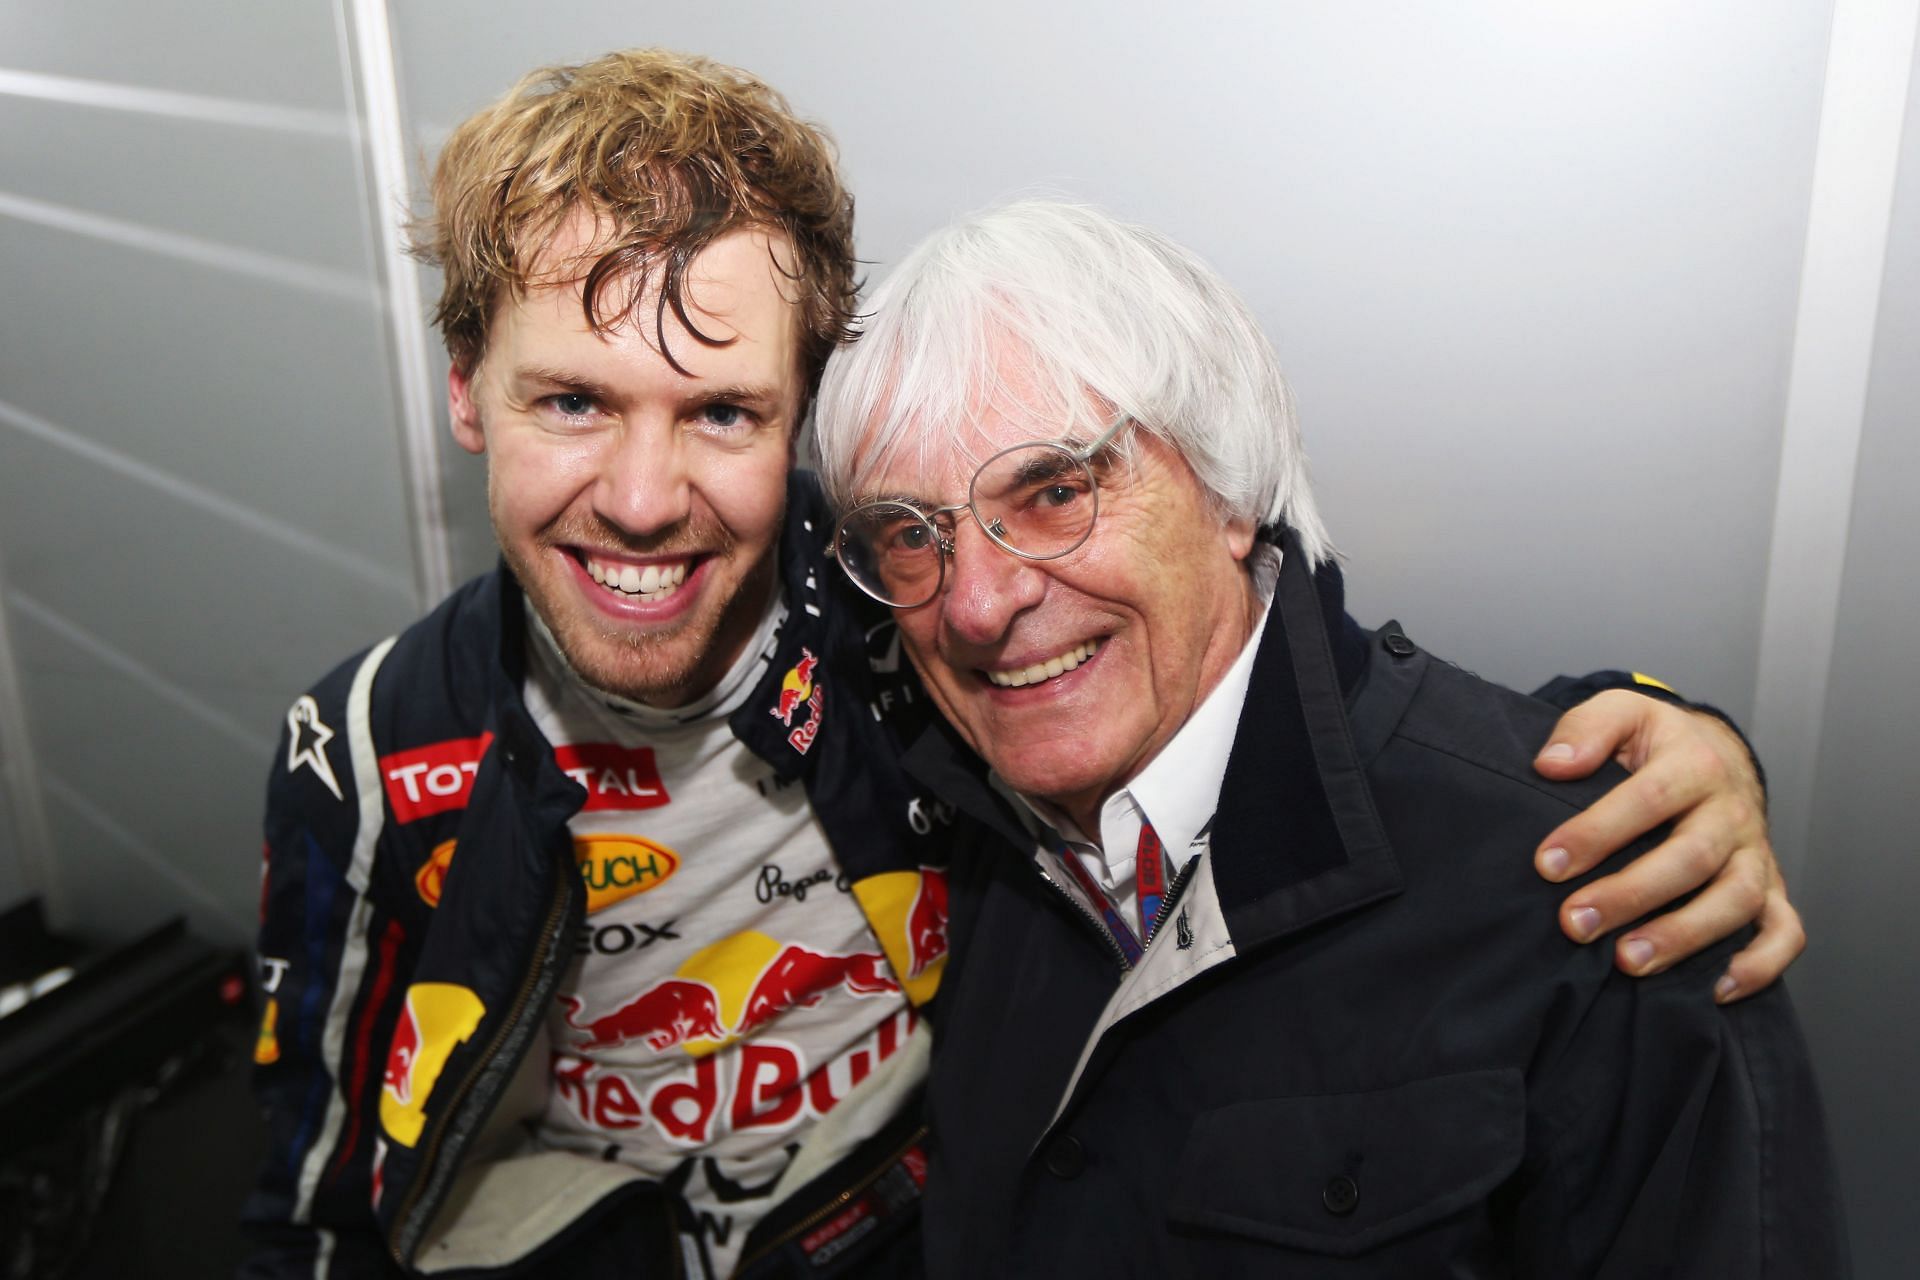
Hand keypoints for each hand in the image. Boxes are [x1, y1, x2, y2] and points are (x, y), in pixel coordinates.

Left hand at [1531, 690, 1801, 1001]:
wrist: (1715, 753)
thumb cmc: (1656, 742)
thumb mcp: (1622, 713)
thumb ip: (1587, 729)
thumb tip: (1553, 764)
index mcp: (1696, 763)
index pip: (1647, 798)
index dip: (1596, 833)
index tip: (1547, 865)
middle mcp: (1732, 811)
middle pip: (1690, 857)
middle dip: (1630, 895)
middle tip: (1574, 923)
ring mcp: (1756, 853)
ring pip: (1736, 899)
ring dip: (1684, 935)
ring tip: (1628, 962)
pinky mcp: (1772, 888)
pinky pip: (1783, 931)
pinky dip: (1760, 964)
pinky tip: (1715, 990)